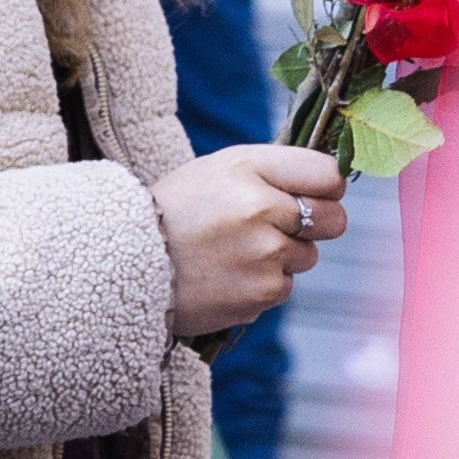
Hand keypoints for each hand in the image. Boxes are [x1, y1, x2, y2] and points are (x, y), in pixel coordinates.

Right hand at [157, 142, 342, 340]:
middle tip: (279, 226)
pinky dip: (262, 282)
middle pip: (335, 219)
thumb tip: (332, 184)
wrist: (123, 262)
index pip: (328, 174)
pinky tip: (227, 274)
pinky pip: (286, 285)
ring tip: (233, 252)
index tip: (314, 193)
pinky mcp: (265, 291)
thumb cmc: (175, 211)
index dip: (327, 186)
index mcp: (247, 167)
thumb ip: (271, 171)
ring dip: (282, 255)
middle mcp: (260, 207)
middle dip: (317, 223)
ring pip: (308, 255)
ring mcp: (266, 252)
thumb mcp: (214, 171)